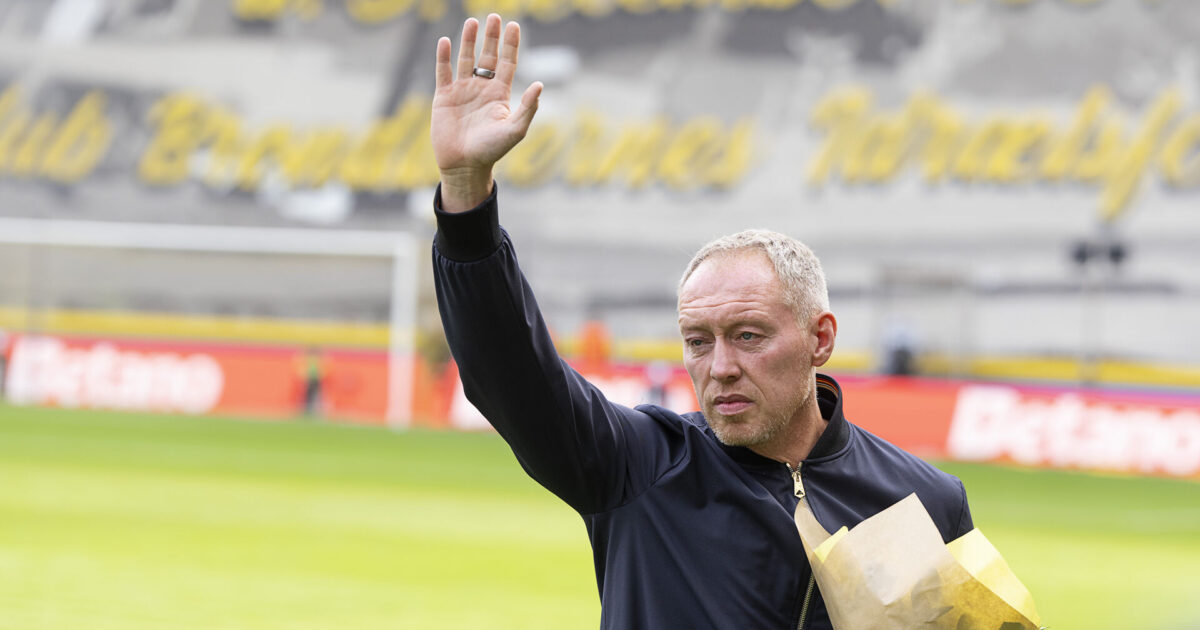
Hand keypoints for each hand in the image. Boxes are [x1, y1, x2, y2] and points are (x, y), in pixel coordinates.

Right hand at [432, 14, 542, 211]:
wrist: (464, 165)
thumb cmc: (492, 150)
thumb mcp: (514, 130)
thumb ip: (528, 108)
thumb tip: (540, 85)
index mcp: (500, 94)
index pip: (507, 63)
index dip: (511, 45)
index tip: (514, 25)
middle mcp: (482, 89)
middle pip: (487, 56)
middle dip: (491, 37)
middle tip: (494, 17)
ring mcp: (462, 91)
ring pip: (466, 59)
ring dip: (469, 41)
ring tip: (473, 22)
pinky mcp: (444, 96)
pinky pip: (443, 72)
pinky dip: (443, 56)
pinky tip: (445, 41)